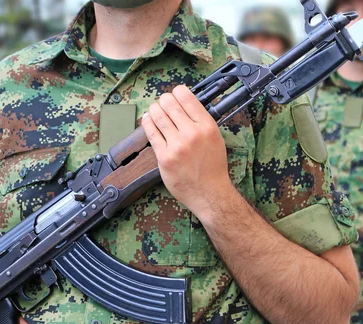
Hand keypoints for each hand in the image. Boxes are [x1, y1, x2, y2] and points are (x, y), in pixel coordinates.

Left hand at [142, 85, 233, 218]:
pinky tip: (147, 120)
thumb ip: (201, 122)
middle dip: (164, 100)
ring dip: (154, 110)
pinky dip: (147, 123)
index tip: (175, 94)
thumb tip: (184, 104)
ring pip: (158, 116)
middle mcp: (192, 134)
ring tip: (154, 111)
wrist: (209, 193)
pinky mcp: (164, 157)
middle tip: (163, 102)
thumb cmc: (213, 167)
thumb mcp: (216, 138)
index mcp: (207, 127)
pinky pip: (151, 134)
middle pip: (170, 104)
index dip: (177, 92)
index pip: (187, 97)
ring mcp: (177, 146)